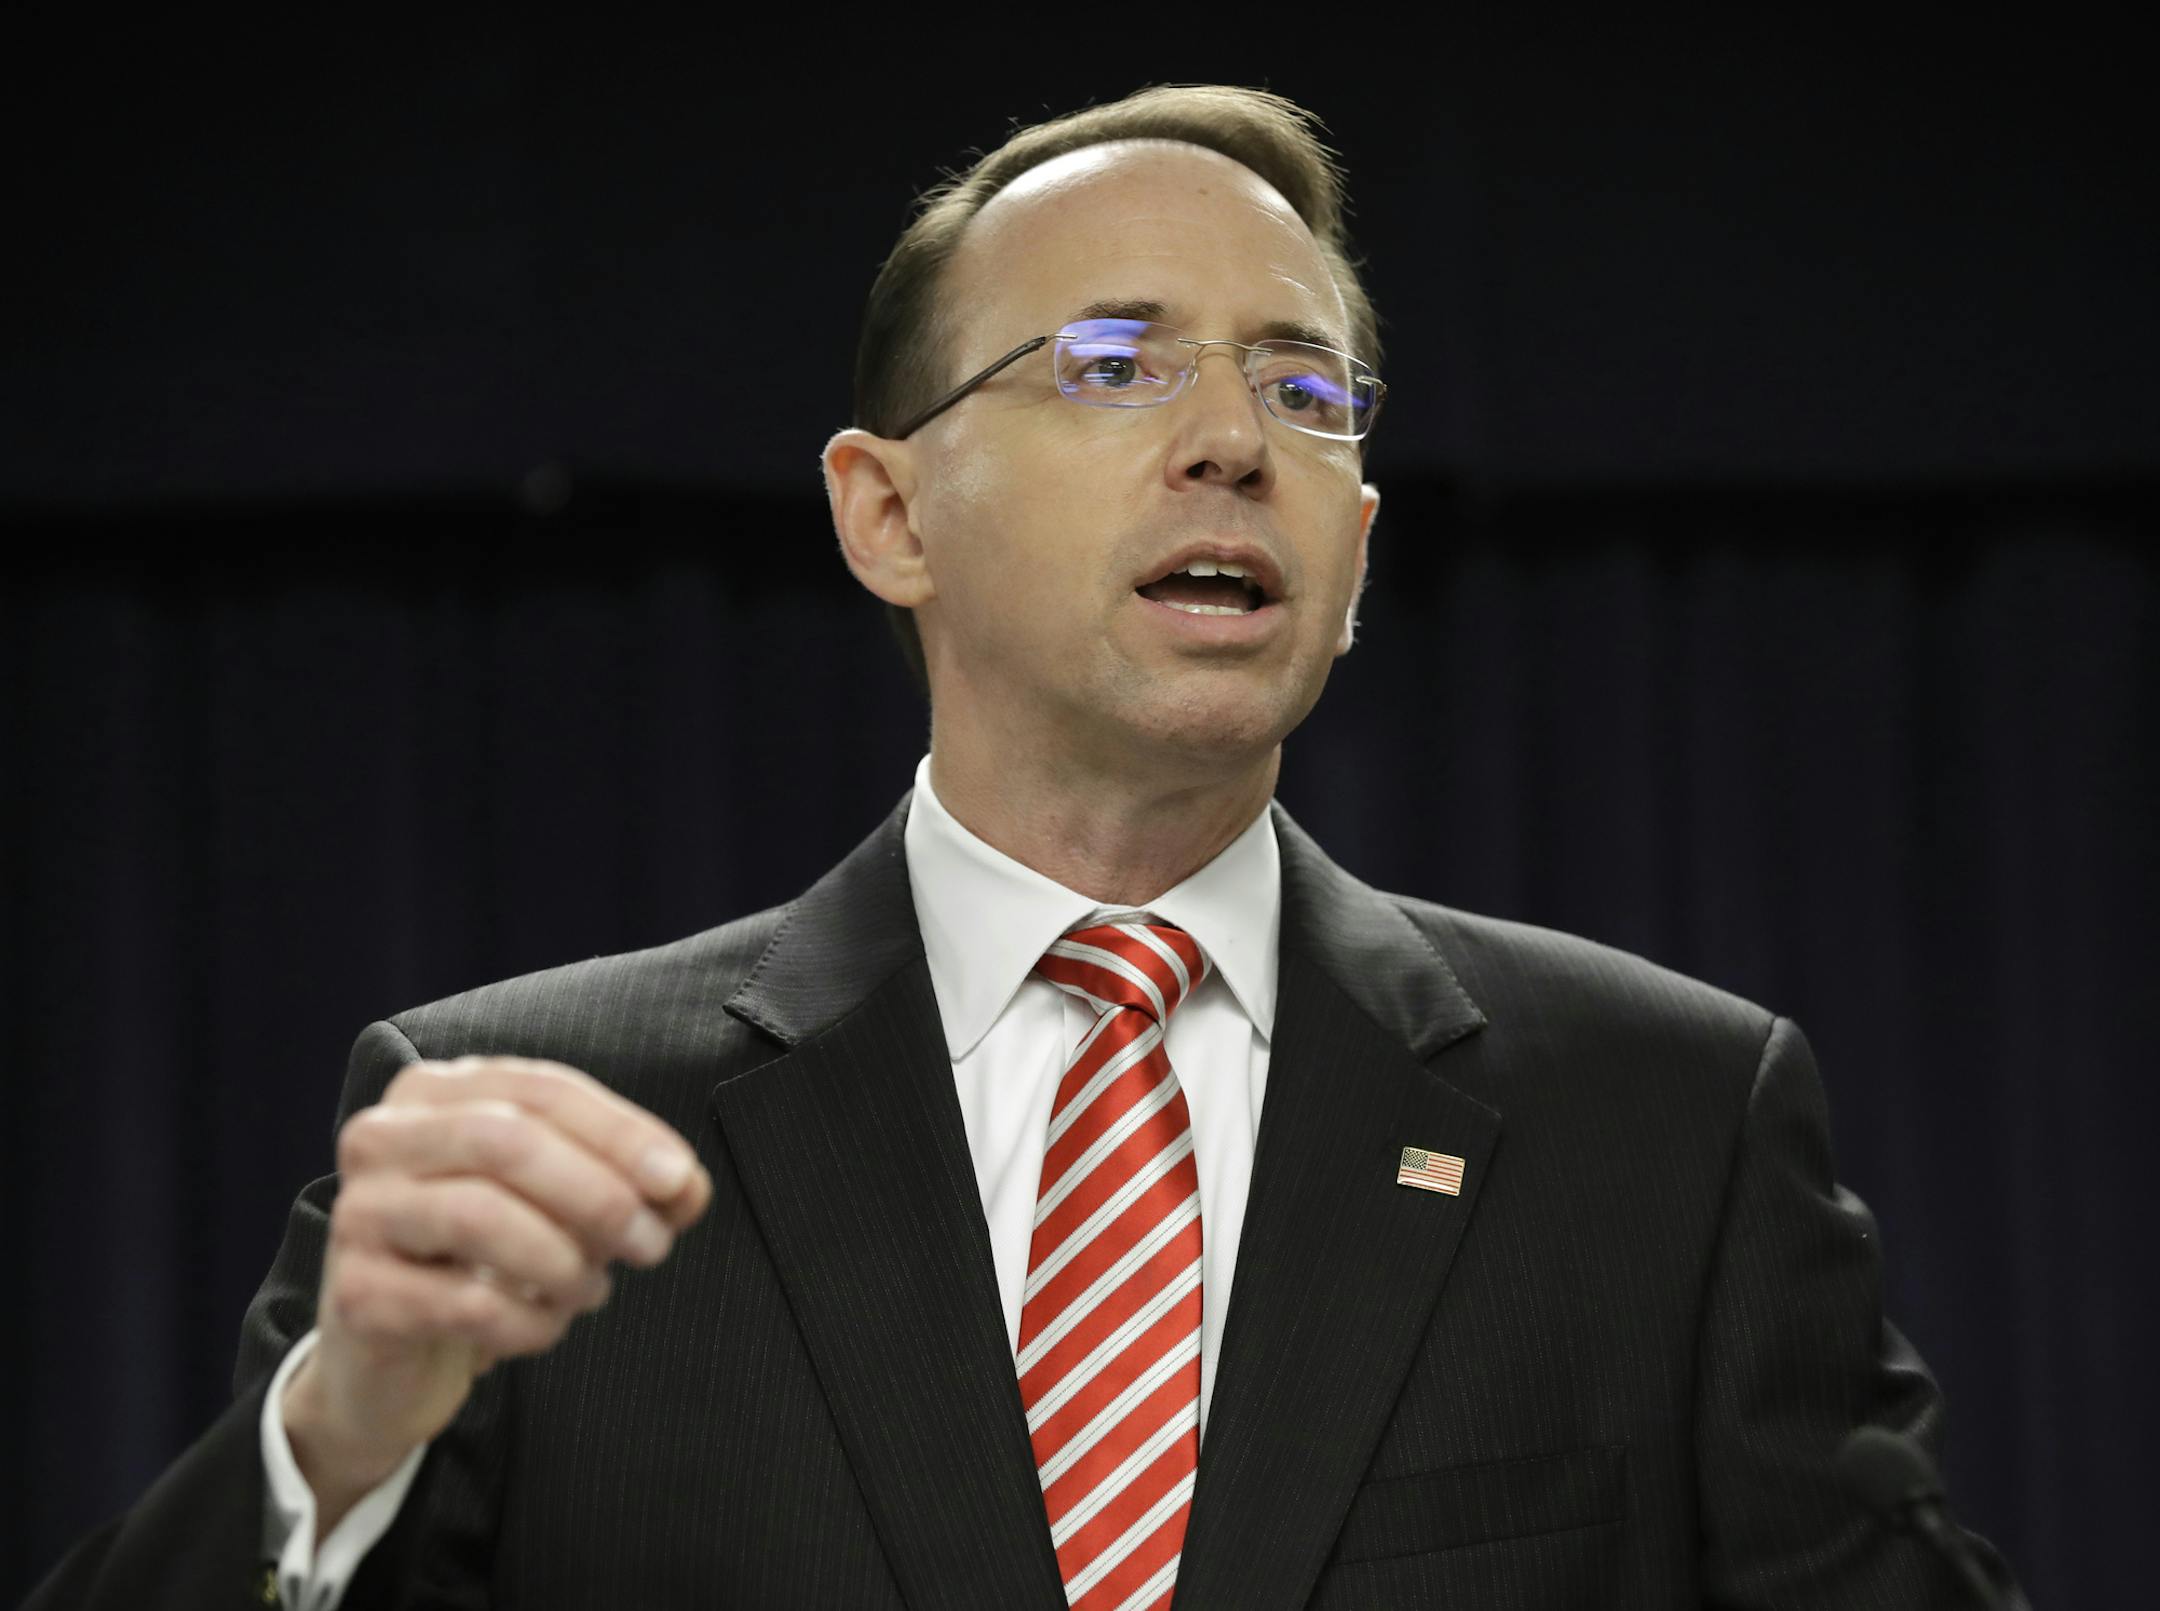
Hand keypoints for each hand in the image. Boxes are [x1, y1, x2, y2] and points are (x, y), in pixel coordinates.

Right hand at [281, 1055, 711, 1529]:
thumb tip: (686, 1188)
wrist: (392, 1357)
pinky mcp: (357, 1294)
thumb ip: (629, 1186)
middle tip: (650, 1245)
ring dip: (563, 1261)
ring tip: (593, 1289)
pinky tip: (543, 1325)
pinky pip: (464, 1302)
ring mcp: (360, 1213)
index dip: (620, 1132)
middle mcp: (383, 1136)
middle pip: (506, 1140)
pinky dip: (529, 1321)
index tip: (680, 1180)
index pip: (541, 1090)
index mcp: (437, 1091)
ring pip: (479, 1216)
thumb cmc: (485, 1259)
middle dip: (596, 1194)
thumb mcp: (561, 1208)